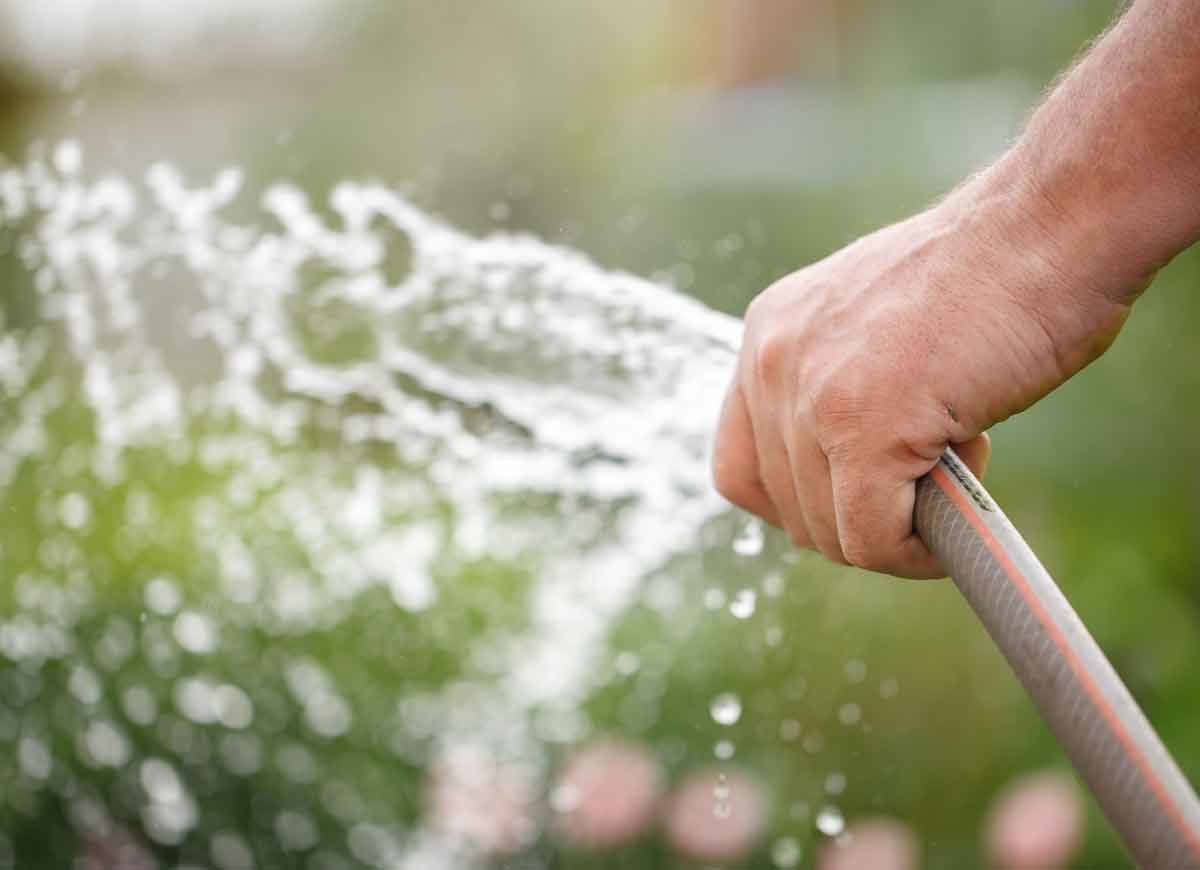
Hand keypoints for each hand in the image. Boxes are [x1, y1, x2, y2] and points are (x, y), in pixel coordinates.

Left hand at [713, 169, 1136, 576]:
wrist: (1051, 227)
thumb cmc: (992, 275)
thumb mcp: (877, 327)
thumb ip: (838, 388)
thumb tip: (845, 482)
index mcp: (769, 333)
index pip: (740, 467)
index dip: (800, 502)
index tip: (859, 495)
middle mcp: (771, 362)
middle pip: (787, 509)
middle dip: (862, 516)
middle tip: (932, 469)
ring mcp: (812, 396)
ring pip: (831, 533)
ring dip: (899, 527)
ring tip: (960, 454)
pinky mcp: (864, 430)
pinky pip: (872, 540)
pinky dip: (917, 551)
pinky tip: (962, 502)